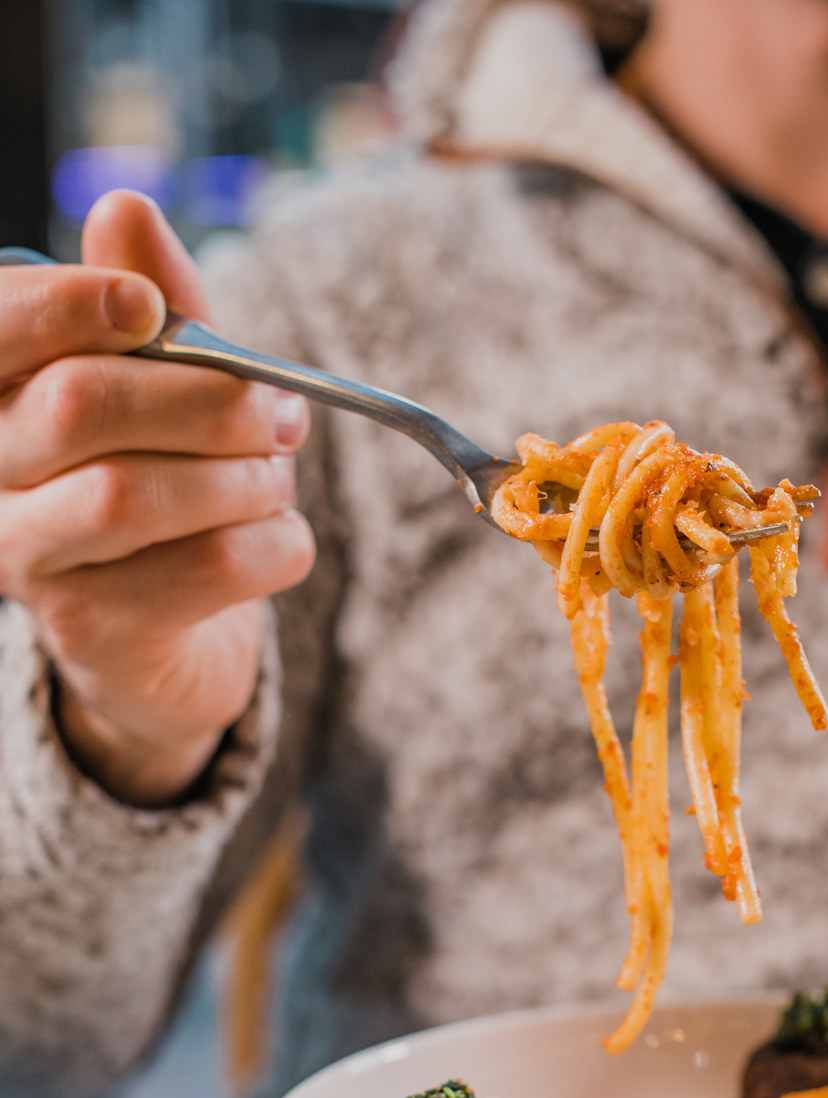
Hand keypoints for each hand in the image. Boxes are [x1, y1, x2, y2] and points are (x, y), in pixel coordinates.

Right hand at [0, 190, 313, 805]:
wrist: (170, 639)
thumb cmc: (170, 486)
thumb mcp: (173, 388)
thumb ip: (160, 306)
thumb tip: (125, 207)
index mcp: (0, 393)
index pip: (2, 326)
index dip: (71, 304)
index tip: (149, 307)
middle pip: (80, 405)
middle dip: (206, 399)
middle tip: (280, 415)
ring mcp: (30, 558)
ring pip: (134, 495)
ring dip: (243, 479)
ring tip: (278, 481)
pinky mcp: (90, 632)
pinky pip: (202, 568)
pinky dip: (273, 545)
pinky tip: (280, 539)